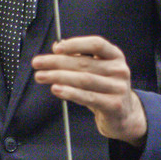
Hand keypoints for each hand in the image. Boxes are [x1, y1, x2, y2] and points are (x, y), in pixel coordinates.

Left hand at [32, 35, 147, 145]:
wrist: (123, 115)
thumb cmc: (104, 88)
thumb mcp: (95, 70)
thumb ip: (78, 57)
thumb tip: (56, 46)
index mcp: (115, 56)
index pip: (96, 44)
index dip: (76, 44)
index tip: (56, 49)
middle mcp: (119, 70)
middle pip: (84, 63)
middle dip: (57, 62)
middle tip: (38, 63)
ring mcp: (118, 88)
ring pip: (83, 80)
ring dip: (58, 77)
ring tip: (41, 76)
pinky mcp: (113, 105)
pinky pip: (87, 97)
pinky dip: (69, 92)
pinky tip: (56, 89)